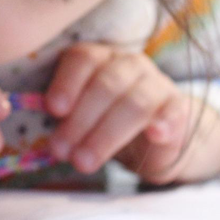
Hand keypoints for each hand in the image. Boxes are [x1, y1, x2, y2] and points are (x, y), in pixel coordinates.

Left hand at [45, 42, 219, 182]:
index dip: (66, 83)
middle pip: (105, 85)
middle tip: (60, 150)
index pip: (82, 59)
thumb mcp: (78, 114)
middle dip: (80, 121)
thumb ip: (62, 115)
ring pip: (134, 103)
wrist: (152, 136)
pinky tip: (154, 135)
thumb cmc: (102, 120)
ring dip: (105, 135)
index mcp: (97, 58)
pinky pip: (172, 112)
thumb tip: (41, 128)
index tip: (53, 109)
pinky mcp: (178, 107)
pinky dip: (163, 123)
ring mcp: (156, 83)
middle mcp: (127, 64)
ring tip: (84, 162)